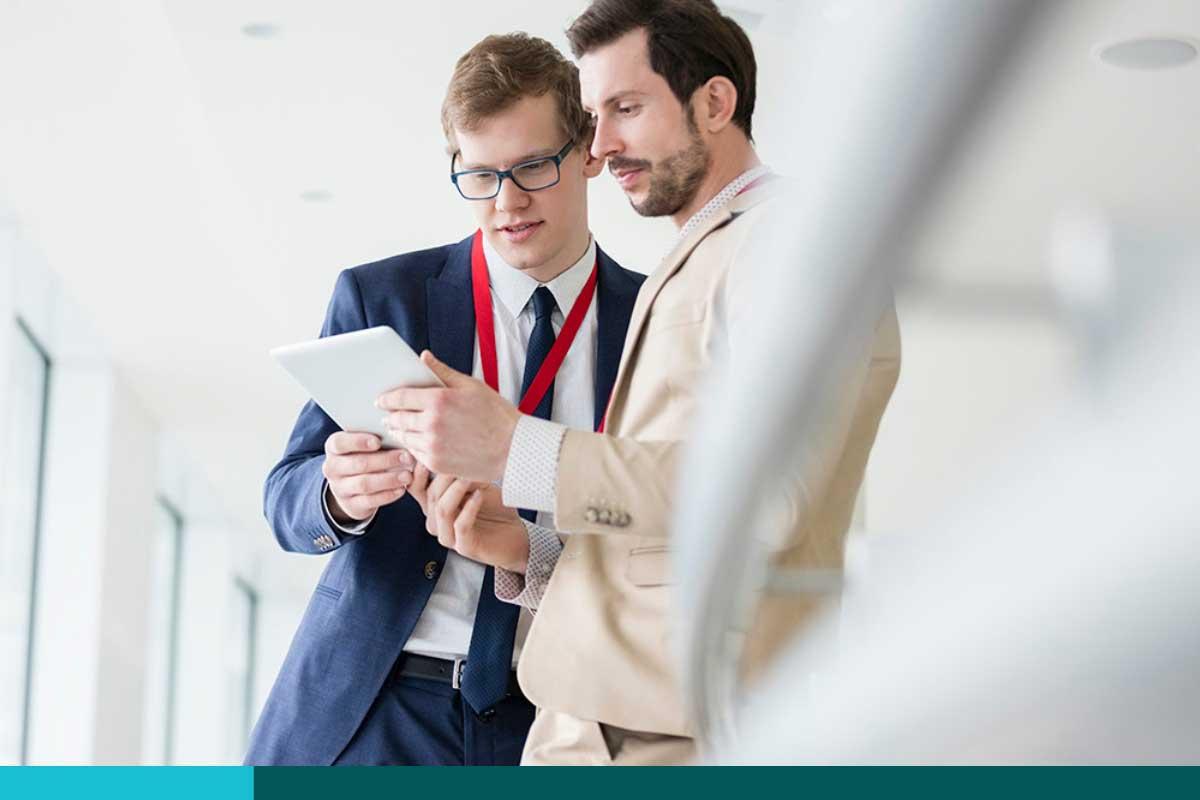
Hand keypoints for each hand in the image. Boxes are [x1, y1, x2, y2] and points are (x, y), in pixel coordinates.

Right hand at [322, 432, 414, 523]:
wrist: (350, 488)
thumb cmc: (362, 457)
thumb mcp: (362, 447)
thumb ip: (376, 440)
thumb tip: (398, 436)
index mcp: (333, 448)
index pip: (339, 443)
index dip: (358, 441)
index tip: (378, 441)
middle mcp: (332, 468)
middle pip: (358, 463)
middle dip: (385, 460)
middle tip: (407, 457)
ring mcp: (340, 489)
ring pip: (364, 484)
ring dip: (389, 479)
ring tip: (407, 475)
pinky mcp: (351, 505)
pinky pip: (370, 501)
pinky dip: (388, 495)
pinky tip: (401, 489)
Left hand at [377, 351, 520, 482]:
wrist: (512, 448)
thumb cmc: (496, 414)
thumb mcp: (471, 386)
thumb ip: (442, 372)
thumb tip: (423, 356)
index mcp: (438, 400)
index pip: (400, 397)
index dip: (387, 398)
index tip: (381, 400)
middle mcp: (431, 424)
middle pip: (398, 418)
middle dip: (391, 416)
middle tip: (388, 415)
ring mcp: (432, 446)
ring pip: (404, 437)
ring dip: (400, 432)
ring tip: (399, 428)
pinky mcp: (436, 464)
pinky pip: (415, 454)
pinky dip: (412, 447)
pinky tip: (415, 442)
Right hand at [408, 463, 529, 573]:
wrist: (515, 535)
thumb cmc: (494, 510)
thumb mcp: (478, 486)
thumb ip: (464, 475)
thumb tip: (457, 460)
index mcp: (434, 506)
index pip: (416, 488)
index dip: (418, 471)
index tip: (432, 453)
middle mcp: (437, 522)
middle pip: (431, 496)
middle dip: (445, 476)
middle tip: (460, 461)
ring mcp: (449, 536)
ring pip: (442, 510)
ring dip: (456, 490)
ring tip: (470, 477)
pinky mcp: (464, 547)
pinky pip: (461, 525)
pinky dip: (470, 508)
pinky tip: (479, 495)